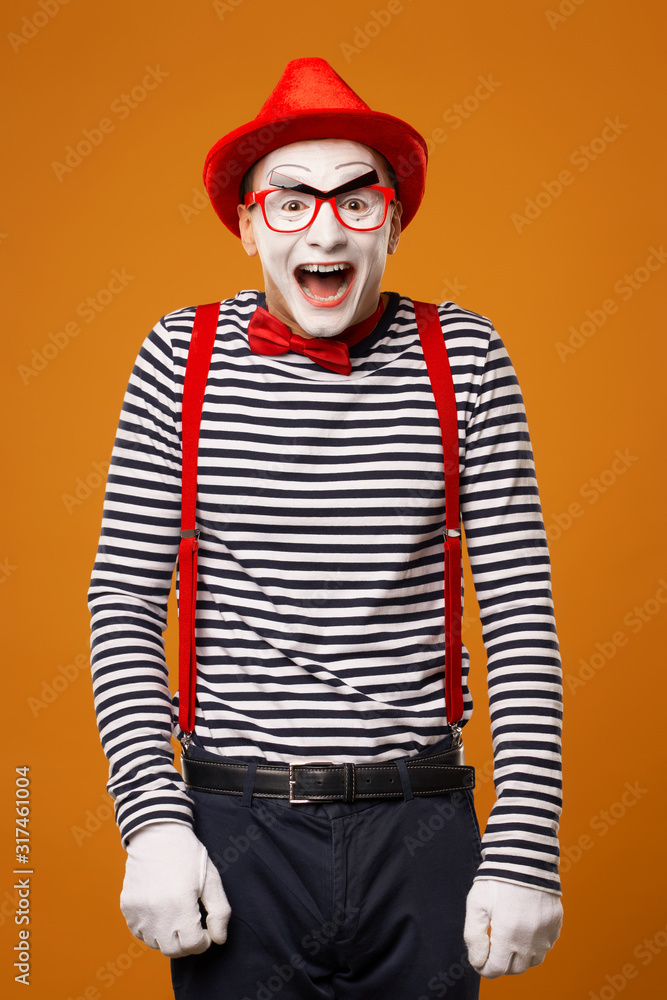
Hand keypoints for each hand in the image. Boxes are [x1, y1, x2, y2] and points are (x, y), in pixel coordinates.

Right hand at [120, 822, 230, 957]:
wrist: (157, 835)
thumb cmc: (188, 856)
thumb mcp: (212, 879)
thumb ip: (220, 912)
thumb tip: (218, 939)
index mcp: (181, 905)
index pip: (193, 946)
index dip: (204, 941)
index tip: (205, 929)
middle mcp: (157, 913)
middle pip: (173, 950)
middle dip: (187, 943)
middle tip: (192, 925)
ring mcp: (139, 912)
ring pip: (155, 944)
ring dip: (168, 937)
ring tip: (176, 916)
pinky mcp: (127, 908)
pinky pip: (139, 932)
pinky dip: (151, 929)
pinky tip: (160, 911)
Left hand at [464, 878, 562, 977]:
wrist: (524, 856)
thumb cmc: (497, 878)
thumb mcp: (476, 904)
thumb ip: (473, 936)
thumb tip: (477, 962)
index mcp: (508, 935)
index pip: (495, 969)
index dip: (483, 968)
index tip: (478, 960)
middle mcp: (530, 940)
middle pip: (514, 969)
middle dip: (500, 964)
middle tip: (491, 950)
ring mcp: (545, 933)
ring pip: (532, 961)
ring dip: (519, 958)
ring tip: (507, 942)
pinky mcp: (555, 925)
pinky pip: (546, 947)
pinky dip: (534, 946)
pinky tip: (523, 931)